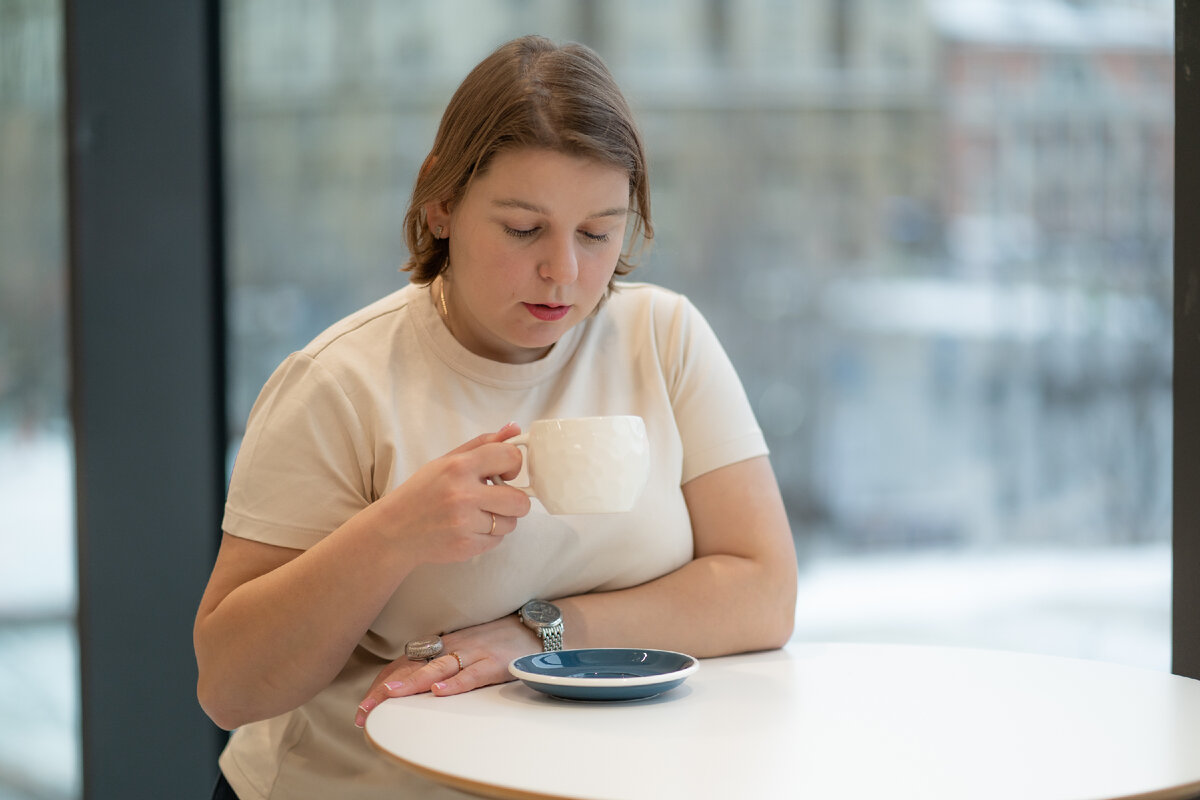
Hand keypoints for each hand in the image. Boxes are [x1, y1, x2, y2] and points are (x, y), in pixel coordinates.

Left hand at [355, 613, 539, 726]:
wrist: (535, 628)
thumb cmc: (499, 641)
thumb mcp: (464, 649)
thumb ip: (440, 662)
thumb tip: (413, 683)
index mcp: (443, 644)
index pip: (404, 662)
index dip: (381, 682)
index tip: (364, 704)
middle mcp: (453, 646)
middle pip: (413, 667)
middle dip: (386, 690)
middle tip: (364, 711)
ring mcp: (473, 653)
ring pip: (436, 668)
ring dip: (411, 684)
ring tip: (390, 696)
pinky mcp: (494, 662)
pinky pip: (472, 674)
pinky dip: (455, 683)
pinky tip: (440, 692)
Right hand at [370, 423, 530, 563]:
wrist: (395, 529)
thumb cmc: (422, 492)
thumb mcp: (447, 461)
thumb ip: (483, 444)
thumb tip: (515, 428)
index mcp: (459, 467)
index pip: (510, 457)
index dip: (513, 465)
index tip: (504, 472)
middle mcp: (463, 495)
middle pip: (519, 500)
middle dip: (514, 499)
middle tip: (497, 498)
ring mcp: (464, 523)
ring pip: (511, 522)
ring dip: (501, 519)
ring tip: (478, 514)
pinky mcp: (465, 546)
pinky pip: (498, 540)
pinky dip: (489, 535)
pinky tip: (469, 527)